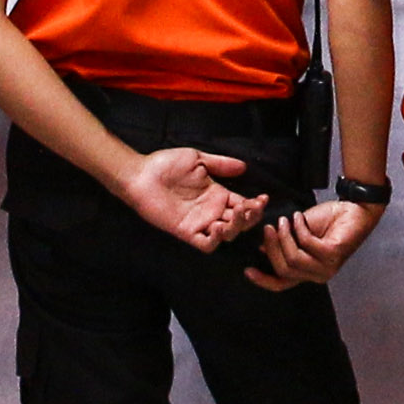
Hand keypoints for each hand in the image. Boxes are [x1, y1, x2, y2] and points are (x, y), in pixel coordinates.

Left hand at [115, 147, 264, 253]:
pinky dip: (216, 240)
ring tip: (236, 212)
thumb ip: (221, 164)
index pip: (243, 205)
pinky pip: (206, 244)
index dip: (255, 205)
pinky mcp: (186, 232)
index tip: (263, 198)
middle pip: (239, 222)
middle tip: (251, 207)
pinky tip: (218, 226)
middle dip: (250, 217)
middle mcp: (211, 211)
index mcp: (217, 195)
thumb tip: (244, 166)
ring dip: (236, 227)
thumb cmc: (166, 164)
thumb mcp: (198, 159)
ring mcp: (199, 223)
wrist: (141, 174)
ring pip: (227, 234)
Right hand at [250, 197, 379, 289]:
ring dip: (285, 236)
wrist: (354, 208)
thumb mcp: (299, 232)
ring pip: (293, 259)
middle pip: (284, 270)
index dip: (263, 280)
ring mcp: (326, 267)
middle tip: (269, 227)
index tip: (248, 270)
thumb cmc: (329, 220)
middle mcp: (317, 274)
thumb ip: (283, 243)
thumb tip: (261, 247)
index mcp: (307, 272)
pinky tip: (300, 216)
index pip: (282, 284)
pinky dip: (299, 227)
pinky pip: (306, 244)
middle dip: (272, 247)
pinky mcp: (333, 255)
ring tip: (284, 220)